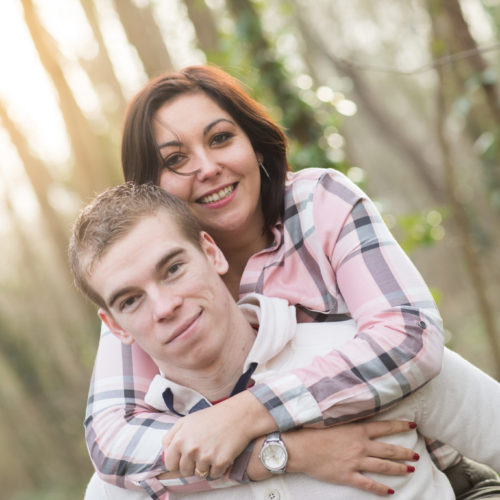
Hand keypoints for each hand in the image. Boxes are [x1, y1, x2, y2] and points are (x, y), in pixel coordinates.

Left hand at [162, 390, 275, 478]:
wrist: (238, 415)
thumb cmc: (213, 416)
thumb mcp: (187, 420)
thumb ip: (172, 436)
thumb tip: (165, 452)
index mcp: (180, 439)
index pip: (170, 464)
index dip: (178, 461)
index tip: (186, 457)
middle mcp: (191, 449)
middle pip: (185, 471)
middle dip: (192, 464)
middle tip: (203, 451)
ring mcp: (205, 457)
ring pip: (199, 474)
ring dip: (206, 466)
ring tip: (213, 450)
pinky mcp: (220, 462)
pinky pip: (214, 475)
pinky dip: (218, 468)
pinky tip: (222, 454)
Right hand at [249, 420, 418, 495]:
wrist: (299, 448)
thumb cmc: (312, 430)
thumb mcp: (332, 418)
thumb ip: (348, 416)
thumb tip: (357, 409)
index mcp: (357, 429)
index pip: (384, 427)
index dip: (400, 426)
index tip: (412, 425)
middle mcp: (360, 446)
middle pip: (388, 449)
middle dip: (404, 452)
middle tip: (416, 455)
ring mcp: (355, 462)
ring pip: (383, 467)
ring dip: (398, 469)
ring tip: (410, 470)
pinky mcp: (347, 476)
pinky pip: (368, 484)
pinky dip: (380, 489)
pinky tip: (389, 491)